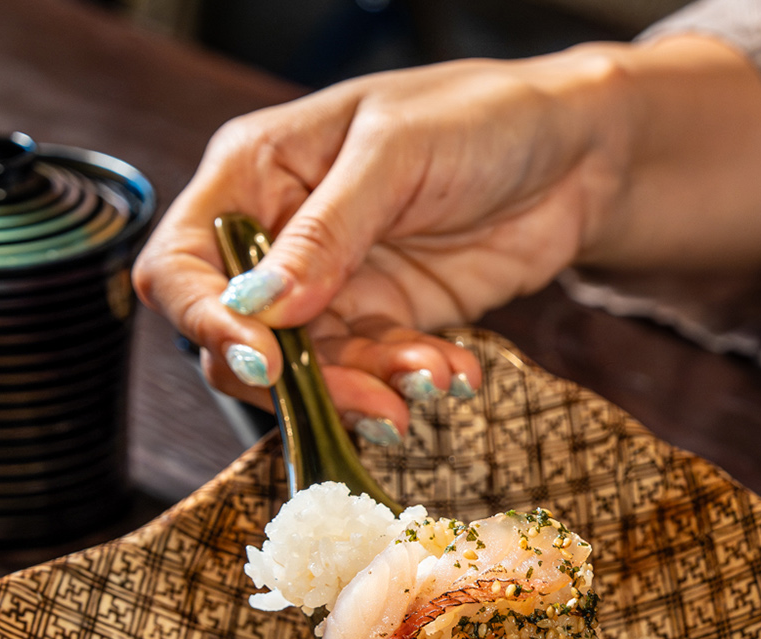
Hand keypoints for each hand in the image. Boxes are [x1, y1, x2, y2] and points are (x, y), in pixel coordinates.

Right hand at [132, 37, 760, 440]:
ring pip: (310, 371)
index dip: (206, 319)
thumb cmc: (481, 118)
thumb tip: (262, 305)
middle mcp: (280, 235)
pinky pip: (373, 374)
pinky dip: (409, 385)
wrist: (579, 152)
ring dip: (365, 390)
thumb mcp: (397, 155)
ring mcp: (334, 285)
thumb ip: (328, 230)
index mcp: (256, 172)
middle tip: (369, 398)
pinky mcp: (388, 321)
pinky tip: (456, 374)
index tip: (262, 360)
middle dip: (295, 381)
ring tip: (432, 380)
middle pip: (237, 337)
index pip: (181, 262)